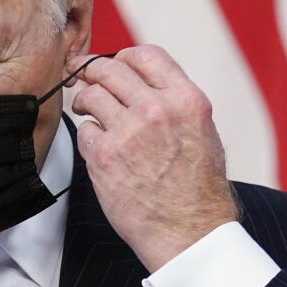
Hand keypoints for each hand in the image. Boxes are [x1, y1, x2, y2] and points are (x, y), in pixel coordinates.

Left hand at [67, 46, 237, 270]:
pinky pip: (84, 130)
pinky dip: (87, 135)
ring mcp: (127, 131)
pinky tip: (97, 146)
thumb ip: (174, 102)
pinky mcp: (104, 155)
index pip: (144, 55)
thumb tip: (144, 82)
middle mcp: (156, 109)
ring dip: (84, 100)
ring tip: (86, 109)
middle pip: (109, 69)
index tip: (112, 65)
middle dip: (92, 71)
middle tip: (84, 79)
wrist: (189, 231)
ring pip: (90, 95)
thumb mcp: (202, 131)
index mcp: (185, 99)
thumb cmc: (198, 188)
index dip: (122, 57)